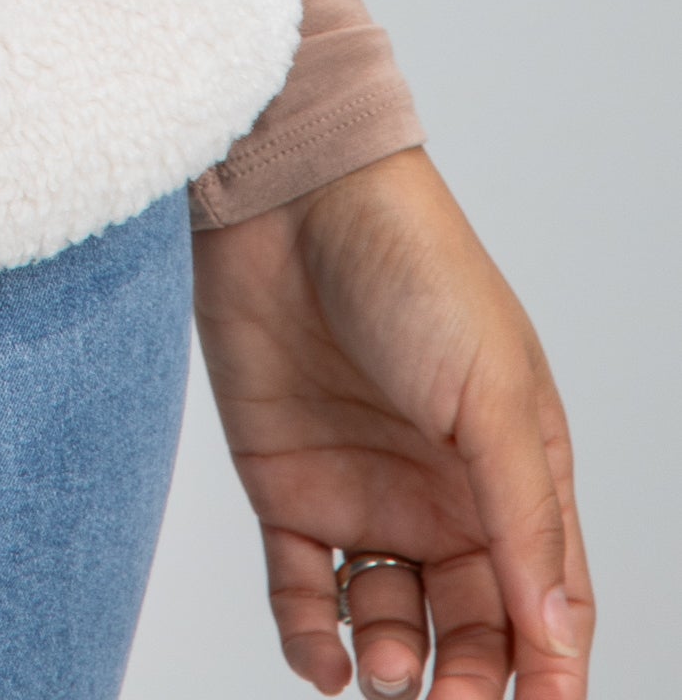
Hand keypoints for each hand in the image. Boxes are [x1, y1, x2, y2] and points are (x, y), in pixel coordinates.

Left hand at [193, 149, 591, 696]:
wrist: (289, 192)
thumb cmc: (412, 266)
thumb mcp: (489, 392)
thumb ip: (523, 517)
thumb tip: (557, 637)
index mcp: (512, 471)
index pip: (545, 602)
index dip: (546, 670)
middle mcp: (442, 493)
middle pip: (469, 628)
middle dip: (466, 682)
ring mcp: (363, 490)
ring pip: (390, 620)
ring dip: (392, 664)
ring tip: (383, 670)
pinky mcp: (286, 484)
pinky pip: (304, 590)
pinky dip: (311, 638)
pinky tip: (323, 659)